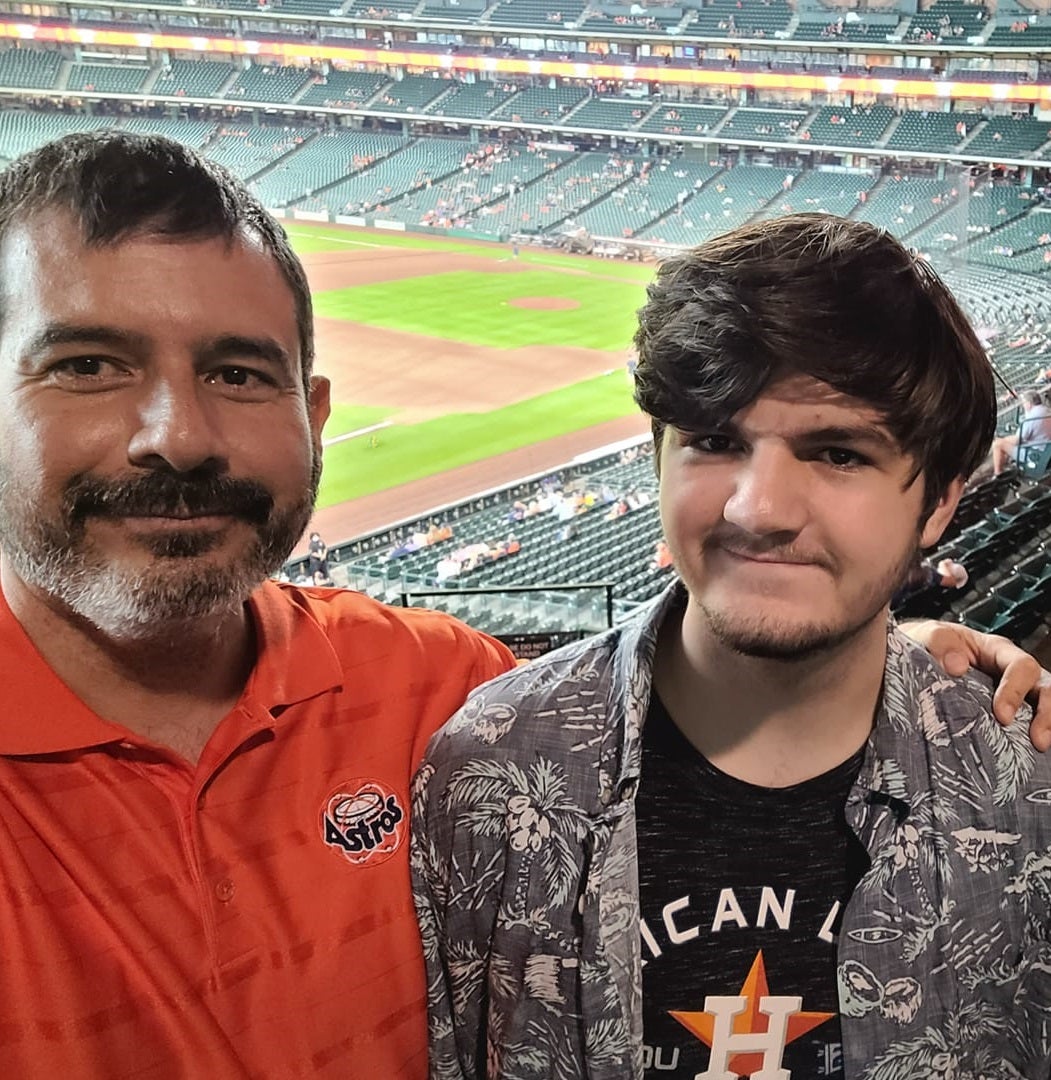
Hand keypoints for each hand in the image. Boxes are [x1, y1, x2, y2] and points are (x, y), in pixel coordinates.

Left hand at [901, 620, 1050, 750]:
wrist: (915, 657)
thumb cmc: (929, 644)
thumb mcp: (928, 635)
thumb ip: (939, 642)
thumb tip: (956, 666)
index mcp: (996, 650)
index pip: (1021, 666)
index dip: (1015, 690)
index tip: (1002, 715)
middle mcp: (1010, 671)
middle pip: (1044, 687)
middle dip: (1046, 713)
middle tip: (1037, 740)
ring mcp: (1012, 693)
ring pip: (1041, 705)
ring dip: (1046, 725)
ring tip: (1040, 746)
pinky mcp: (1004, 712)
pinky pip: (1025, 722)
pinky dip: (1028, 735)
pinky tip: (1028, 752)